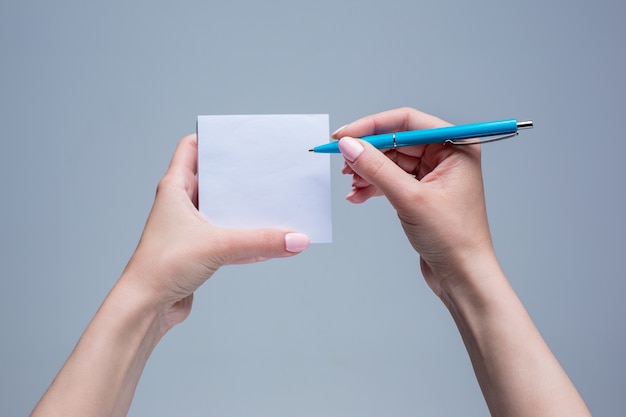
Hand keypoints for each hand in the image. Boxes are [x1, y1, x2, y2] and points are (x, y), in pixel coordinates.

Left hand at [122, 134, 309, 329]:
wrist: (146, 308)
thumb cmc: (162, 267)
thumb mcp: (218, 246)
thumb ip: (260, 241)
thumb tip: (297, 239)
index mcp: (175, 188)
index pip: (192, 147)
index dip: (214, 138)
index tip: (242, 137)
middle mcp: (181, 203)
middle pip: (214, 177)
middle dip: (241, 175)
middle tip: (268, 169)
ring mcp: (190, 227)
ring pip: (224, 208)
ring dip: (247, 208)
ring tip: (276, 203)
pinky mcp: (199, 249)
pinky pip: (228, 235)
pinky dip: (247, 237)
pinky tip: (271, 242)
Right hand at [334, 107, 494, 296]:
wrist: (462, 276)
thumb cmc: (453, 238)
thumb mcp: (410, 199)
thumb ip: (377, 168)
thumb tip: (349, 145)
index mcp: (456, 146)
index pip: (407, 122)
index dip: (372, 126)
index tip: (345, 136)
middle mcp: (446, 156)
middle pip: (396, 141)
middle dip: (367, 153)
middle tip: (343, 162)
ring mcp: (433, 174)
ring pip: (390, 161)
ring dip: (367, 172)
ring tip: (351, 186)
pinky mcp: (422, 192)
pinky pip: (391, 179)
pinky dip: (373, 186)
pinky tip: (358, 196)